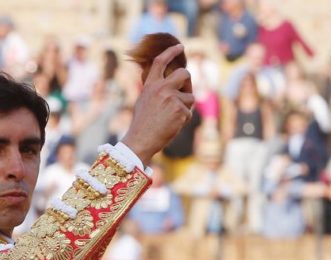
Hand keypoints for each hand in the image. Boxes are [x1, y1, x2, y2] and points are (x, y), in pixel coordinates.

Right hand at [122, 44, 194, 164]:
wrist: (140, 141)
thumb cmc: (141, 124)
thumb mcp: (144, 101)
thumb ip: (156, 90)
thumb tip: (171, 83)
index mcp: (150, 85)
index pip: (161, 61)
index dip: (171, 52)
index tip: (180, 46)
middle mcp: (162, 88)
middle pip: (184, 74)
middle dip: (188, 82)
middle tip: (185, 91)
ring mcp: (172, 99)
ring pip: (190, 97)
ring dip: (185, 106)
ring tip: (172, 118)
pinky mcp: (180, 111)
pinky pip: (189, 112)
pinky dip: (183, 120)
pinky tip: (172, 126)